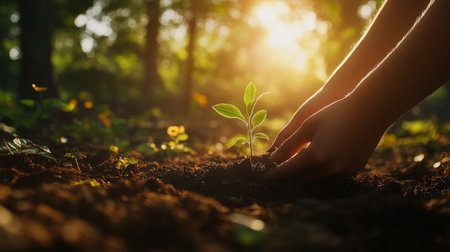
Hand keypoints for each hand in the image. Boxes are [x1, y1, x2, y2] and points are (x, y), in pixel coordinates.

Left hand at [265, 97, 388, 179]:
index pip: (289, 170)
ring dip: (306, 173)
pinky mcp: (354, 169)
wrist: (370, 111)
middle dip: (291, 173)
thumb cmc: (335, 113)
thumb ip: (289, 143)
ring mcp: (344, 170)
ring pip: (318, 178)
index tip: (265, 177)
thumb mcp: (308, 125)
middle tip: (281, 168)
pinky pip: (333, 175)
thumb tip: (273, 158)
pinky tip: (318, 162)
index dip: (276, 174)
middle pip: (303, 176)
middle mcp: (330, 167)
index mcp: (316, 155)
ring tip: (298, 165)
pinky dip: (322, 171)